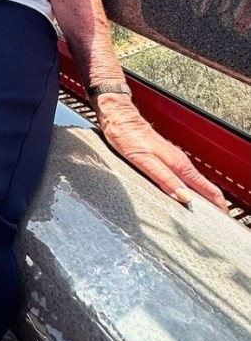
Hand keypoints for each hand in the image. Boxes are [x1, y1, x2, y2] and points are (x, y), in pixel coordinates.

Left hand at [97, 96, 227, 210]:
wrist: (117, 115)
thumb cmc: (126, 136)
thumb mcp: (144, 161)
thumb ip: (164, 179)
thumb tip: (185, 197)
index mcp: (179, 165)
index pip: (208, 188)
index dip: (219, 206)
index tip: (222, 220)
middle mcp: (179, 161)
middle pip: (203, 187)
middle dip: (211, 206)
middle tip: (210, 224)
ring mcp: (172, 159)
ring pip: (192, 182)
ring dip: (199, 198)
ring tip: (198, 216)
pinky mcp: (163, 157)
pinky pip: (181, 176)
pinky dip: (186, 189)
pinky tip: (179, 196)